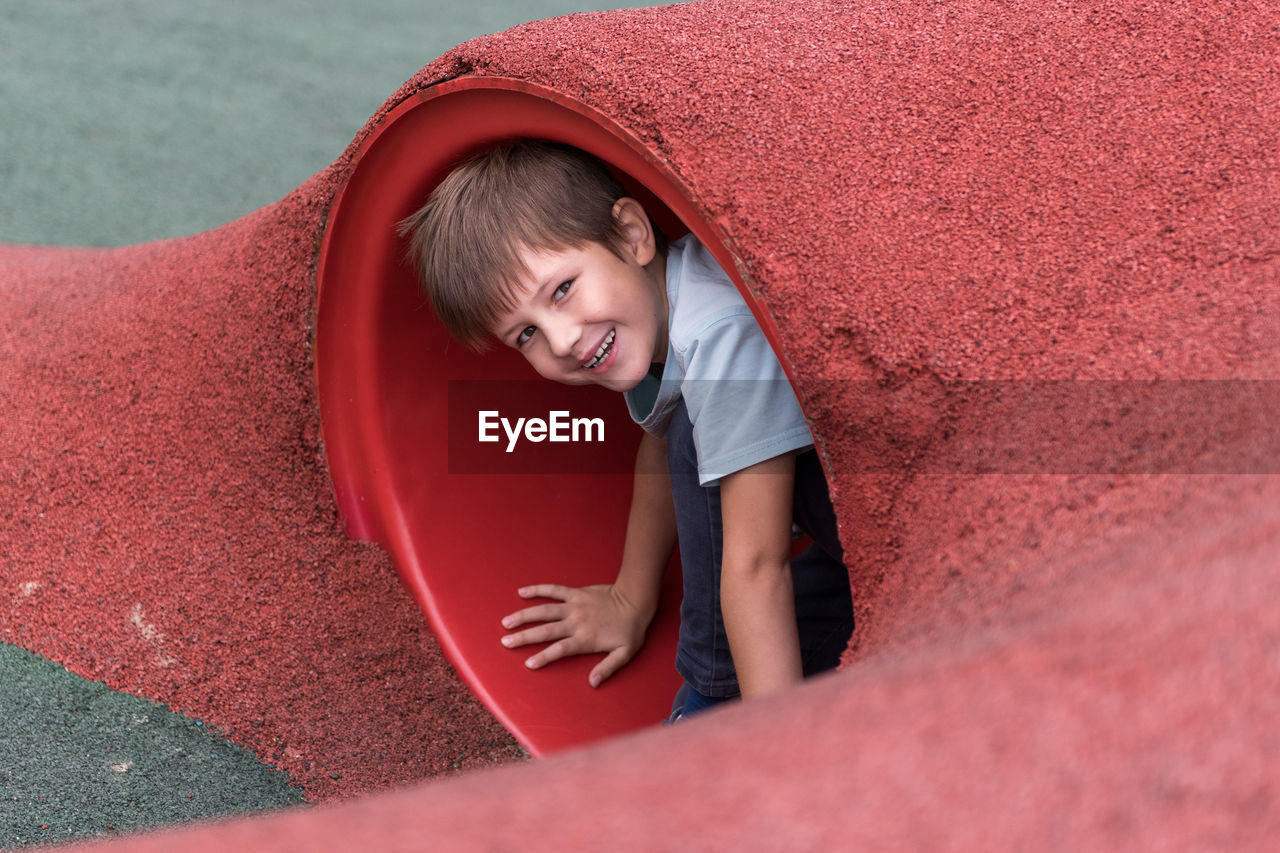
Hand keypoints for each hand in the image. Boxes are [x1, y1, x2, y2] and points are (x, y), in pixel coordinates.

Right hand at [500, 583, 652, 687]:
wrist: (635, 599)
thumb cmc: (630, 629)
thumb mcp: (625, 653)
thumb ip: (608, 668)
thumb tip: (593, 683)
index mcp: (585, 639)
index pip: (559, 650)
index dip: (543, 657)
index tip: (527, 663)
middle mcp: (575, 622)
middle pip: (545, 631)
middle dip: (524, 637)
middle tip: (505, 642)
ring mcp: (574, 606)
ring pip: (544, 611)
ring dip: (524, 615)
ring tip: (506, 622)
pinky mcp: (575, 593)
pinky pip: (554, 590)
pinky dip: (538, 590)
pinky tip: (522, 592)